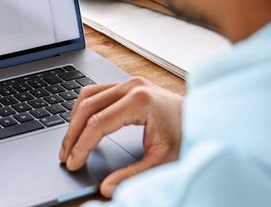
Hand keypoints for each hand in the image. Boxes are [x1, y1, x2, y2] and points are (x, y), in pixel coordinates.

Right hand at [59, 77, 182, 197]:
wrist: (205, 119)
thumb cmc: (188, 136)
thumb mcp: (162, 161)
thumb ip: (132, 176)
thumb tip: (107, 188)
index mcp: (139, 101)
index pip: (98, 123)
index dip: (81, 145)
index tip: (72, 162)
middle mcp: (131, 86)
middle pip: (87, 107)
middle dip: (72, 134)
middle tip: (65, 156)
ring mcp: (129, 82)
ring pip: (87, 95)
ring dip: (74, 119)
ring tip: (69, 143)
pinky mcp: (128, 84)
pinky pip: (96, 92)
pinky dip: (84, 108)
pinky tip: (81, 125)